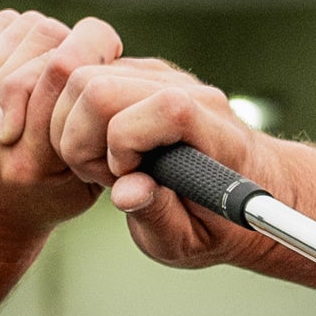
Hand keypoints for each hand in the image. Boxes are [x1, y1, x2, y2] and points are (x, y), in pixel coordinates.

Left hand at [0, 10, 125, 266]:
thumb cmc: (36, 200)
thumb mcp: (84, 185)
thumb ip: (102, 139)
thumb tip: (114, 72)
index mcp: (26, 162)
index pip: (65, 71)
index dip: (95, 50)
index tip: (108, 56)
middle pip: (42, 40)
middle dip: (69, 45)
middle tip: (80, 64)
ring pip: (17, 27)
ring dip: (42, 41)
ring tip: (52, 66)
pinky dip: (13, 38)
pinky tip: (23, 61)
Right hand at [50, 59, 289, 270]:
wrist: (238, 189)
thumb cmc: (214, 222)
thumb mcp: (188, 241)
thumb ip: (159, 217)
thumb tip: (126, 192)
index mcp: (215, 135)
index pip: (164, 108)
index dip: (125, 145)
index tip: (127, 180)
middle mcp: (190, 92)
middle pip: (101, 87)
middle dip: (82, 139)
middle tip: (106, 177)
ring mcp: (163, 76)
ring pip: (84, 78)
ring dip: (77, 128)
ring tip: (107, 165)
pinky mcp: (141, 73)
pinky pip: (86, 78)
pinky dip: (79, 117)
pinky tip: (106, 148)